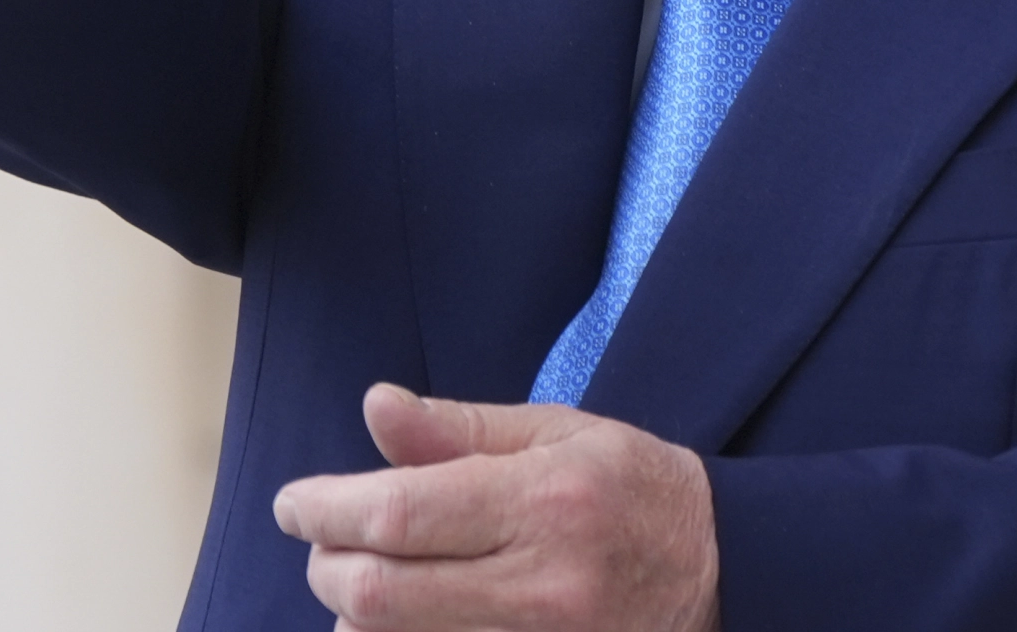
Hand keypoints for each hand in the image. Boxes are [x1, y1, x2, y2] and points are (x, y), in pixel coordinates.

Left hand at [274, 384, 719, 631]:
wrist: (722, 569)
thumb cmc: (630, 486)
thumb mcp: (555, 432)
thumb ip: (458, 429)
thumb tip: (376, 407)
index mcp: (542, 501)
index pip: (401, 513)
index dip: (328, 509)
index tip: (293, 503)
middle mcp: (540, 583)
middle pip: (381, 595)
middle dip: (328, 565)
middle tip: (322, 537)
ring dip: (354, 613)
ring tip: (363, 573)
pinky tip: (395, 617)